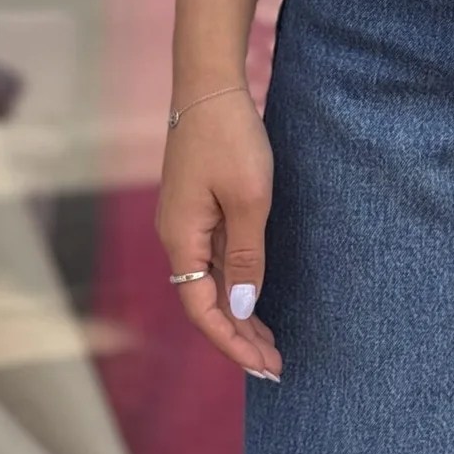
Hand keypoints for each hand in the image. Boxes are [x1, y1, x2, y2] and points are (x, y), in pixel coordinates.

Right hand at [156, 88, 283, 380]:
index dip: (233, 342)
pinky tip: (256, 297)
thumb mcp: (248, 200)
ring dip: (240, 314)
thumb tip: (242, 307)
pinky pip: (215, 260)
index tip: (265, 366)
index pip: (204, 310)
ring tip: (270, 344)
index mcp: (182, 239)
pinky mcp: (199, 208)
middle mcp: (178, 237)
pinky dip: (237, 284)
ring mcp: (187, 223)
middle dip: (240, 337)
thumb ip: (245, 256)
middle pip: (206, 302)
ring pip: (212, 283)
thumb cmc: (230, 139)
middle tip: (275, 366)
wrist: (210, 87)